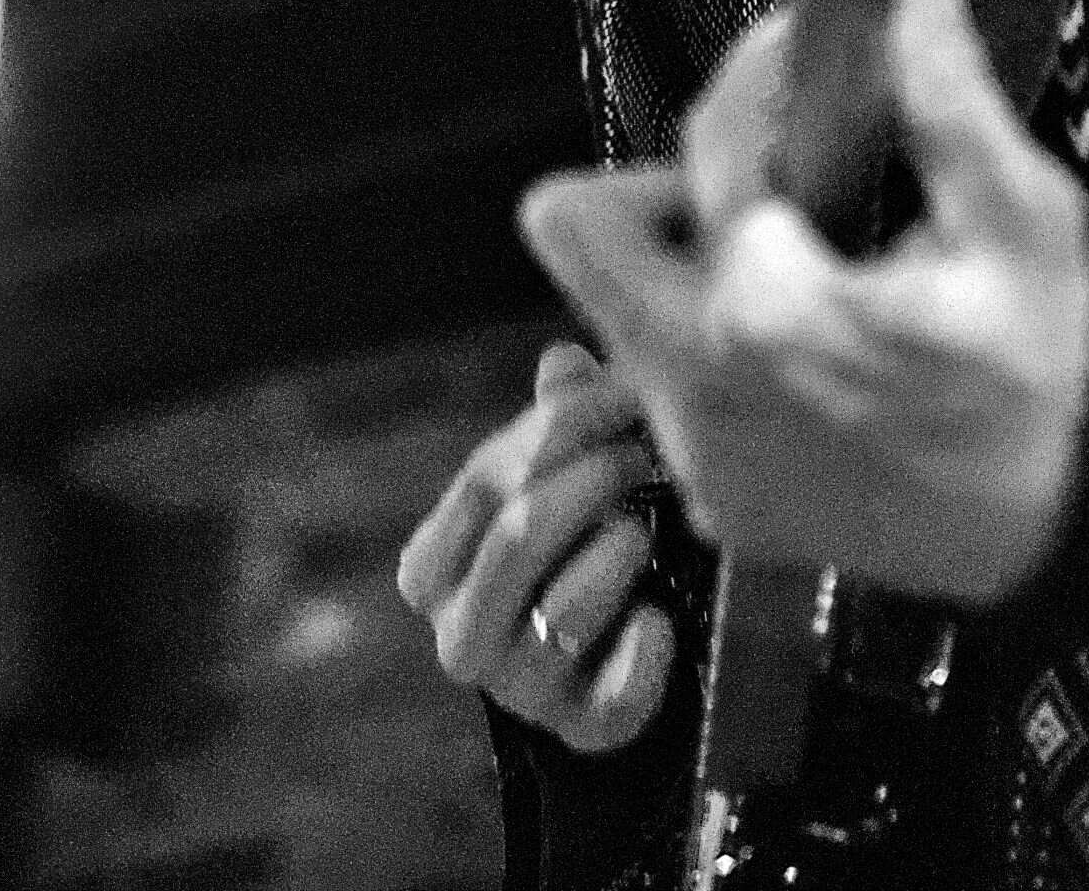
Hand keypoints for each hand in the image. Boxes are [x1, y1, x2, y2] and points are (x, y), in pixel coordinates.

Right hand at [396, 340, 675, 752]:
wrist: (601, 655)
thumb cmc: (569, 540)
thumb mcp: (558, 474)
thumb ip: (559, 416)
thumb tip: (562, 361)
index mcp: (432, 568)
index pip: (484, 481)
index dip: (555, 431)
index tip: (618, 397)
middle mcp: (457, 635)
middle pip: (518, 536)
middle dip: (591, 481)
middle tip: (642, 451)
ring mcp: (515, 688)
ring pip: (563, 606)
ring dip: (618, 552)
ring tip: (644, 529)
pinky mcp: (576, 728)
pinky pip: (614, 688)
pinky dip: (644, 648)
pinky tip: (657, 620)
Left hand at [521, 0, 1088, 603]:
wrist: (1059, 536)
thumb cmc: (1040, 361)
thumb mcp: (1020, 215)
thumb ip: (946, 88)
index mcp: (763, 308)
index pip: (706, 139)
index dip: (762, 79)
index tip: (816, 62)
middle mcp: (695, 388)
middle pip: (582, 224)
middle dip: (674, 185)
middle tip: (784, 189)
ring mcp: (690, 455)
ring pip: (620, 302)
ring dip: (694, 263)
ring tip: (812, 269)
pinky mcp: (702, 501)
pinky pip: (662, 383)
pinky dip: (719, 347)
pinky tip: (819, 356)